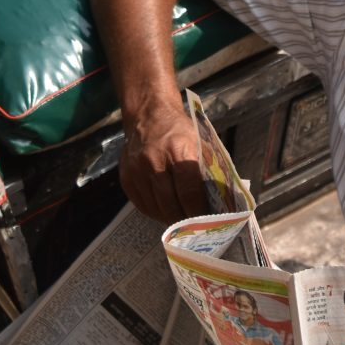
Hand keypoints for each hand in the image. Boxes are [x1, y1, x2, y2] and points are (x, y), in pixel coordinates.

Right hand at [119, 96, 208, 221]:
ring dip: (169, 219)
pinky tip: (164, 213)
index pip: (189, 191)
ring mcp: (136, 170)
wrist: (148, 115)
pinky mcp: (126, 176)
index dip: (197, 211)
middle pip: (170, 203)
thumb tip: (218, 201)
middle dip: (184, 220)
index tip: (206, 224)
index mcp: (178, 150)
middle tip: (194, 229)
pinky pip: (141, 204)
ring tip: (181, 223)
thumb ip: (207, 170)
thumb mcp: (199, 143)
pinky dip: (154, 212)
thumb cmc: (180, 131)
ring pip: (154, 207)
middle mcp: (154, 160)